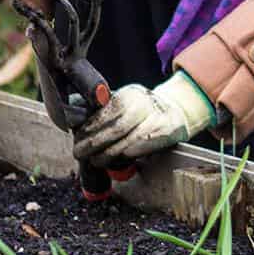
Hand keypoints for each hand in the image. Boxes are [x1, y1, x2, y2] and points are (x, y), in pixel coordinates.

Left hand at [72, 71, 214, 166]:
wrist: (176, 109)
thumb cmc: (143, 110)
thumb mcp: (125, 102)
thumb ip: (105, 112)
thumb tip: (77, 125)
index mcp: (130, 93)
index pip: (107, 112)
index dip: (90, 127)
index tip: (77, 138)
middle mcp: (145, 103)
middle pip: (117, 127)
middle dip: (95, 143)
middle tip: (81, 153)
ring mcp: (159, 116)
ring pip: (131, 139)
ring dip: (110, 153)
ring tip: (96, 160)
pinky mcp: (170, 130)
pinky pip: (147, 144)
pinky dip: (131, 153)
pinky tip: (119, 160)